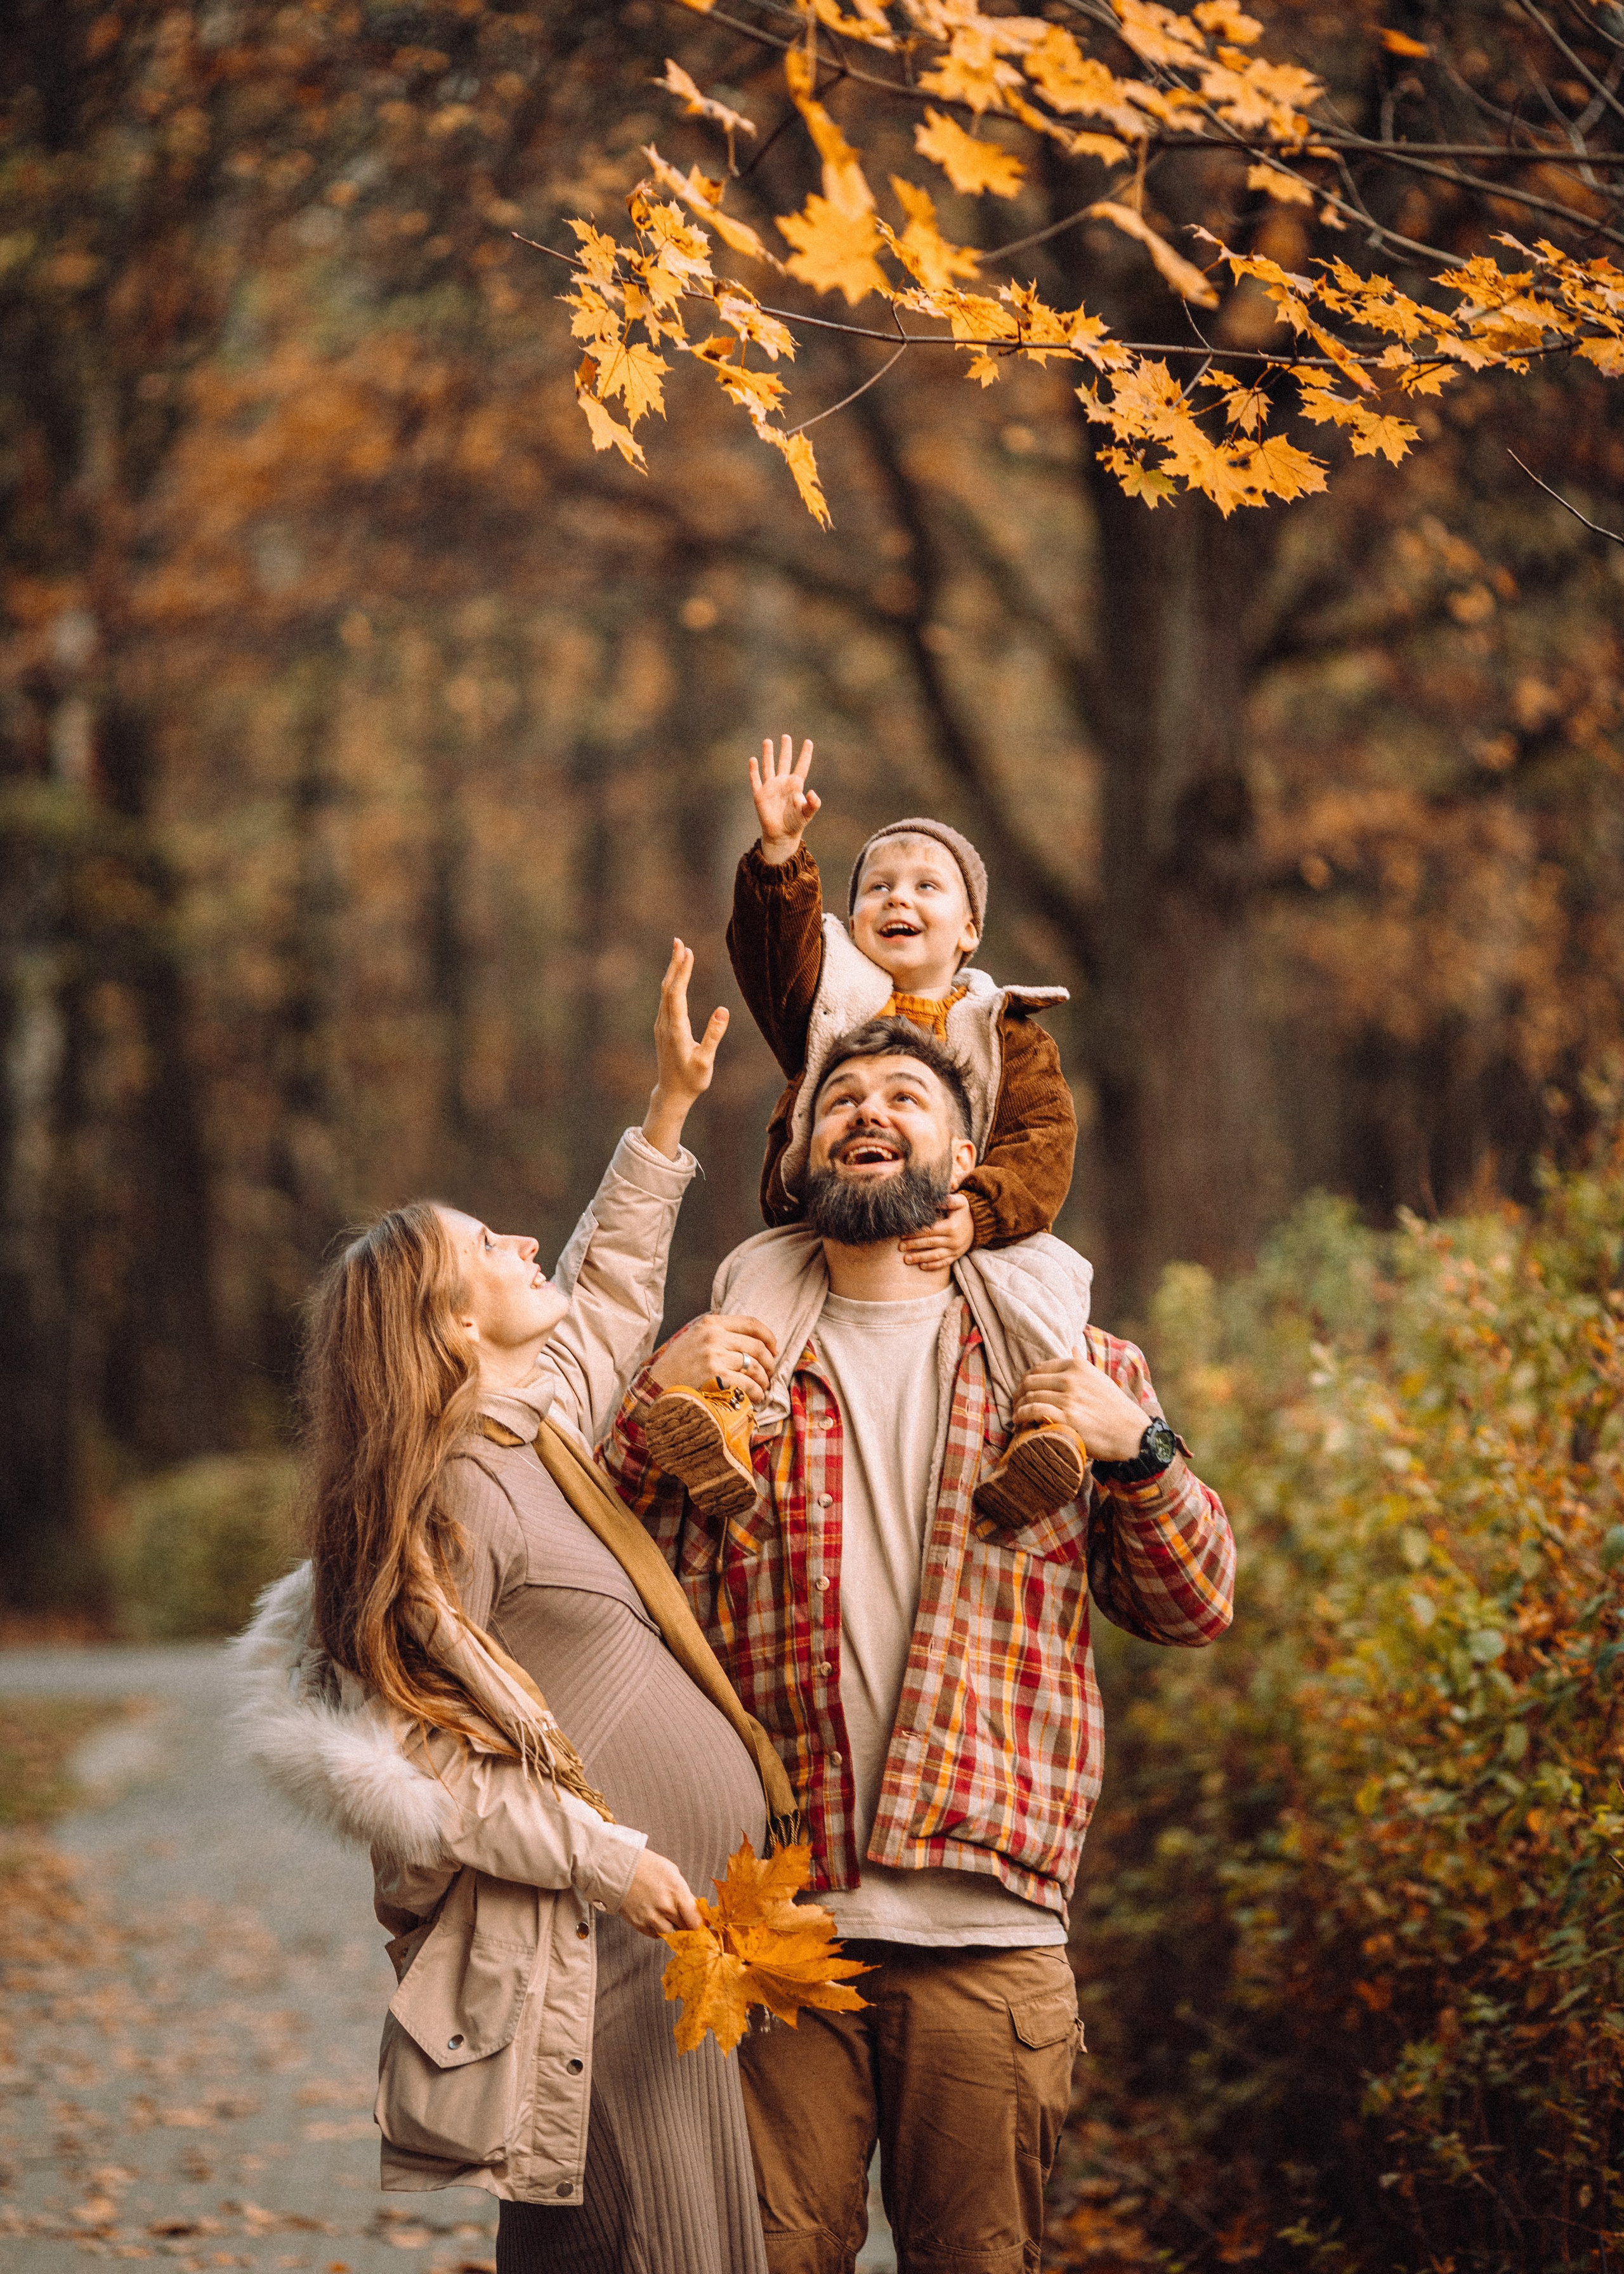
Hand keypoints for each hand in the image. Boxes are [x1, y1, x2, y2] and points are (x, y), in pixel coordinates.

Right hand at [618, 1849, 702, 1937]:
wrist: (619, 1868)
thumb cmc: (647, 1866)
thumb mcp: (672, 1872)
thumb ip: (683, 1892)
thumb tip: (693, 1907)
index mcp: (677, 1891)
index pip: (695, 1920)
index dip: (698, 1923)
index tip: (698, 1922)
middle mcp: (665, 1907)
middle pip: (684, 1928)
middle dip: (685, 1923)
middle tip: (683, 1917)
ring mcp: (651, 1917)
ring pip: (670, 1934)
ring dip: (671, 1927)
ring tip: (666, 1915)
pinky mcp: (639, 1924)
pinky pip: (655, 1935)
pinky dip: (658, 1929)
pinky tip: (655, 1917)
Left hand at [643, 939, 728, 1159]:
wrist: (672, 1094)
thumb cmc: (692, 1080)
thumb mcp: (706, 1062)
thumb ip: (714, 1035)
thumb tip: (723, 1010)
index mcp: (675, 1030)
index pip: (676, 994)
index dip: (681, 972)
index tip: (687, 952)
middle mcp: (664, 1024)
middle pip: (668, 988)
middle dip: (675, 964)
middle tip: (679, 941)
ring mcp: (661, 1025)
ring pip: (665, 992)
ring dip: (673, 970)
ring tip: (680, 951)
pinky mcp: (663, 1027)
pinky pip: (666, 998)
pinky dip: (673, 982)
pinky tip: (677, 974)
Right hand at [648, 1311, 778, 1402]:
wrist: (656, 1388)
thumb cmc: (677, 1366)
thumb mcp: (693, 1338)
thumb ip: (717, 1333)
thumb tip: (753, 1340)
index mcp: (710, 1324)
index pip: (751, 1323)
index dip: (768, 1337)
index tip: (774, 1349)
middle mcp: (713, 1337)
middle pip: (757, 1346)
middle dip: (769, 1362)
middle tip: (769, 1374)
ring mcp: (714, 1356)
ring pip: (754, 1365)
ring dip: (764, 1379)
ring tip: (762, 1388)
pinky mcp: (715, 1377)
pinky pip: (748, 1383)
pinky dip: (756, 1392)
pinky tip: (755, 1397)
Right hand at [750, 734, 819, 864]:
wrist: (781, 834)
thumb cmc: (795, 824)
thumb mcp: (807, 814)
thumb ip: (813, 804)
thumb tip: (812, 793)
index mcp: (795, 785)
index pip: (801, 766)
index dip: (805, 754)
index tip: (808, 742)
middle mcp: (783, 783)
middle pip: (784, 762)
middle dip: (785, 749)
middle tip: (786, 736)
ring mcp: (771, 787)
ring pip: (769, 766)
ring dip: (768, 754)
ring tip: (768, 741)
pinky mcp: (759, 794)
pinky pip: (755, 780)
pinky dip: (753, 770)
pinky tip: (753, 760)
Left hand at [898, 1191, 975, 1270]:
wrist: (980, 1224)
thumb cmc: (966, 1211)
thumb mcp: (960, 1202)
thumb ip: (948, 1200)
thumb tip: (933, 1199)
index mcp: (951, 1227)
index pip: (930, 1231)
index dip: (916, 1233)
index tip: (903, 1233)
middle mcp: (953, 1240)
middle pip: (930, 1243)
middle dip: (913, 1245)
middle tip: (900, 1247)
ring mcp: (955, 1250)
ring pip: (935, 1256)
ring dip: (920, 1258)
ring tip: (906, 1259)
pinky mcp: (956, 1256)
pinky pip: (944, 1263)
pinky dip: (932, 1265)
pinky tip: (921, 1266)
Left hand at [1012, 1344, 1155, 1462]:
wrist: (1131, 1433)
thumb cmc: (1115, 1408)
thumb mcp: (1099, 1379)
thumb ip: (1082, 1364)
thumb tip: (1073, 1348)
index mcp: (1077, 1367)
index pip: (1039, 1368)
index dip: (1026, 1380)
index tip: (1023, 1390)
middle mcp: (1071, 1379)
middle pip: (1030, 1381)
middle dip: (1018, 1393)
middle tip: (1016, 1404)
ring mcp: (1068, 1398)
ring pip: (1030, 1397)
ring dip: (1018, 1407)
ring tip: (1017, 1416)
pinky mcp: (1066, 1418)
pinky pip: (1034, 1411)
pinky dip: (1022, 1416)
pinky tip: (1019, 1422)